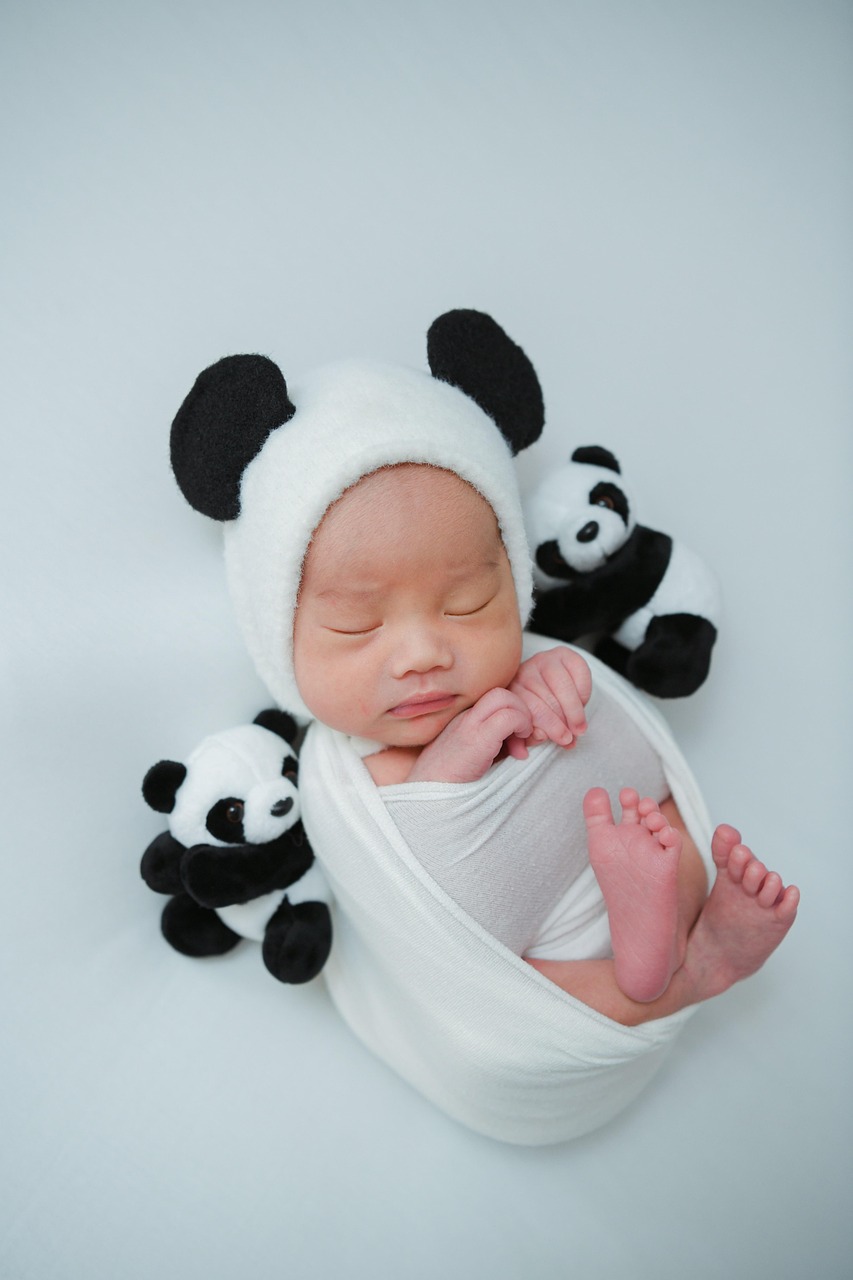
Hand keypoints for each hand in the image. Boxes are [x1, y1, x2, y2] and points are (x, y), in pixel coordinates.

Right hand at [408, 687, 532, 782]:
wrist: (427, 793)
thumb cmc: (451, 779)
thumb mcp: (473, 754)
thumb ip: (495, 743)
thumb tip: (525, 744)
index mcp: (464, 717)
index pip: (496, 698)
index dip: (513, 714)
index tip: (517, 742)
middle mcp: (465, 715)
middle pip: (501, 692)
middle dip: (521, 710)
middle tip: (523, 737)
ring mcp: (469, 724)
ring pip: (504, 696)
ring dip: (522, 717)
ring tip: (521, 743)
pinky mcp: (476, 738)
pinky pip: (508, 717)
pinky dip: (521, 727)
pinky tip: (519, 752)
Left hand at [506, 646, 590, 755]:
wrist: (544, 686)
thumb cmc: (533, 712)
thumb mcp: (521, 727)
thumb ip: (520, 740)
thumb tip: (522, 754)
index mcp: (510, 691)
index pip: (529, 709)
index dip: (548, 726)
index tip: (562, 740)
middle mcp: (524, 672)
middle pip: (546, 699)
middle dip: (562, 722)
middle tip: (573, 736)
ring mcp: (544, 660)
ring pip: (563, 686)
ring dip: (574, 710)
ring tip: (580, 726)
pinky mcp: (563, 654)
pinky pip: (578, 670)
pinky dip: (583, 689)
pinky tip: (582, 702)